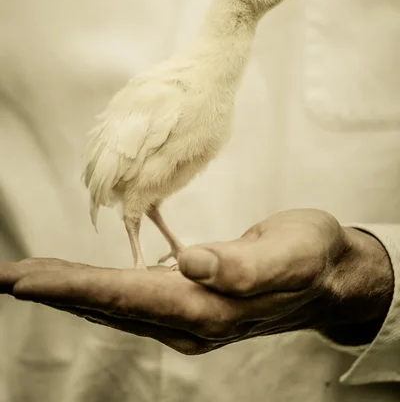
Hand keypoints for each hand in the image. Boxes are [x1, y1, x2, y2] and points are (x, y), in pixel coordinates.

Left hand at [0, 209, 392, 353]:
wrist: (332, 277)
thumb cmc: (312, 257)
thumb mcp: (290, 254)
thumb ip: (243, 264)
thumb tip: (189, 262)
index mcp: (208, 305)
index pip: (126, 295)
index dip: (72, 286)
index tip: (22, 279)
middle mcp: (191, 320)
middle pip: (110, 305)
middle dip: (55, 290)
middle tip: (6, 277)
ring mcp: (190, 318)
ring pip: (116, 305)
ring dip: (70, 290)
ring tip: (29, 278)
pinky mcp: (193, 306)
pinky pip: (132, 302)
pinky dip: (99, 291)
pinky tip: (84, 285)